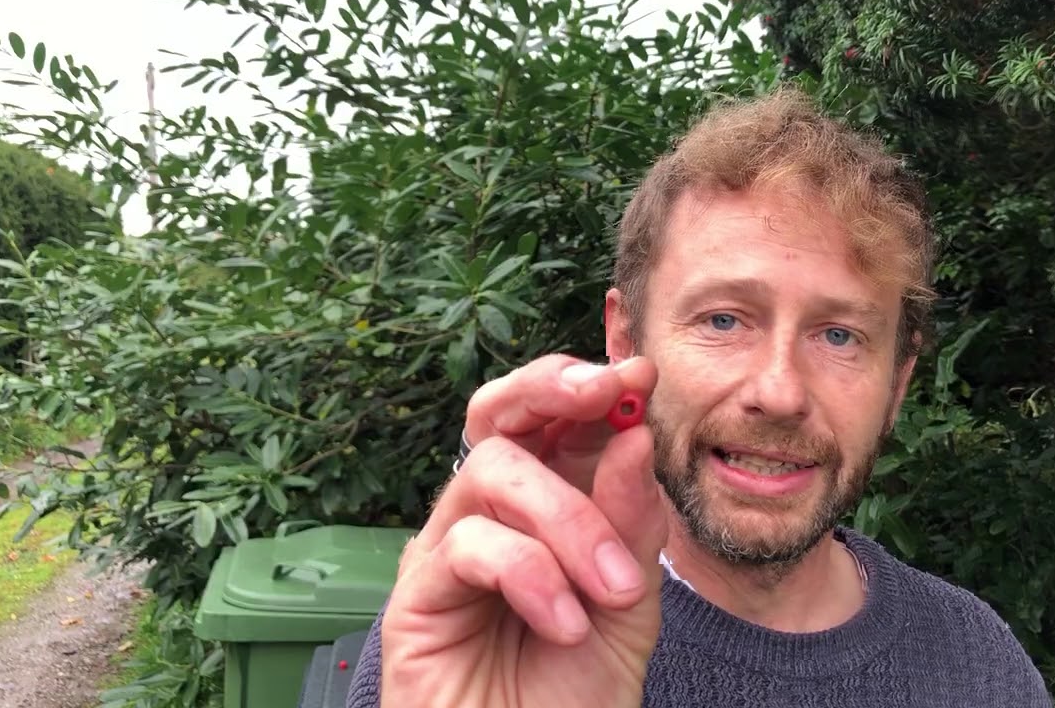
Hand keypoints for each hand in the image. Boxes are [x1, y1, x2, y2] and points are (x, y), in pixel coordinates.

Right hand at [379, 355, 666, 707]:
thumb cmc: (576, 691)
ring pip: (493, 472)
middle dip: (549, 388)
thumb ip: (631, 521)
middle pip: (496, 414)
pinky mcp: (416, 594)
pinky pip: (470, 544)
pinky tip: (566, 624)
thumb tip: (632, 433)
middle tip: (603, 393)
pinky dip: (531, 574)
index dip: (587, 385)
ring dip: (569, 521)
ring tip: (613, 592)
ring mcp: (448, 550)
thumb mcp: (628, 600)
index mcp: (544, 505)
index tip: (638, 378)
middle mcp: (490, 515)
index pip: (552, 421)